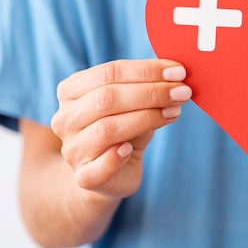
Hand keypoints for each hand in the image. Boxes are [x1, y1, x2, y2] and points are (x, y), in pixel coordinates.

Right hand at [50, 59, 190, 199]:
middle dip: (150, 93)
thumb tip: (177, 75)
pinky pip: (97, 169)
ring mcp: (72, 149)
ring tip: (174, 112)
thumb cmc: (125, 126)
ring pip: (106, 129)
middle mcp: (66, 118)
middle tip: (182, 92)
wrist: (112, 172)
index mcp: (72, 90)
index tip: (178, 72)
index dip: (146, 71)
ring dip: (146, 118)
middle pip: (107, 98)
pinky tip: (130, 151)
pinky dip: (114, 159)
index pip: (109, 72)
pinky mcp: (83, 177)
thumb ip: (148, 86)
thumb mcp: (134, 101)